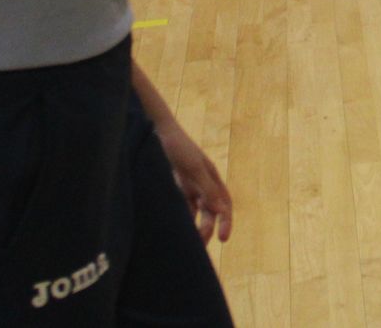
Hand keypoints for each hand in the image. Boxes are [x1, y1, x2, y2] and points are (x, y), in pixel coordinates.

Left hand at [154, 120, 233, 244]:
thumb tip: (221, 210)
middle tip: (200, 247)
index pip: (224, 204)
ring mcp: (186, 187)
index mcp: (211, 178)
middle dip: (207, 229)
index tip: (223, 239)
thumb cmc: (178, 146)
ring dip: (193, 227)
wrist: (154, 132)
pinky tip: (173, 229)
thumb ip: (207, 188)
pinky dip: (179, 218)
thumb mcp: (194, 167)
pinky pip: (179, 208)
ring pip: (194, 213)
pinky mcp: (172, 188)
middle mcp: (201, 184)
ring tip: (187, 244)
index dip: (226, 221)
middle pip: (209, 212)